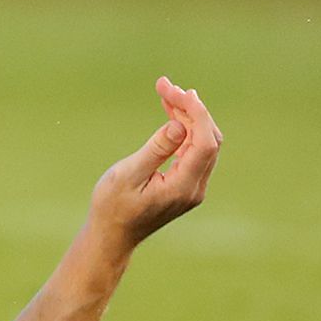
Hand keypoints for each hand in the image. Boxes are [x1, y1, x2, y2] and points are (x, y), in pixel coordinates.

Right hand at [89, 78, 222, 250]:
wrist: (112, 235)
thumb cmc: (113, 206)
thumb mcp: (127, 175)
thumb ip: (156, 150)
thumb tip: (179, 125)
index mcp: (184, 187)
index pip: (203, 143)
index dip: (196, 113)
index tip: (178, 91)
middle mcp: (195, 187)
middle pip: (208, 139)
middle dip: (191, 109)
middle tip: (165, 85)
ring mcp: (193, 186)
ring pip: (203, 142)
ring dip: (188, 116)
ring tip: (166, 92)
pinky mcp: (186, 183)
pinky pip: (193, 150)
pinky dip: (184, 128)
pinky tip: (171, 112)